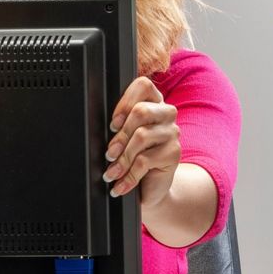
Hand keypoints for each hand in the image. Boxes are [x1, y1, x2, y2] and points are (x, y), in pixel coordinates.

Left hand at [103, 76, 180, 206]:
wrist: (152, 188)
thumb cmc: (134, 159)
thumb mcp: (124, 139)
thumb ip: (117, 127)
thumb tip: (99, 127)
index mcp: (152, 102)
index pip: (143, 85)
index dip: (125, 102)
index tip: (113, 124)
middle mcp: (165, 114)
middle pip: (141, 111)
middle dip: (120, 136)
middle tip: (109, 153)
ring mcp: (172, 133)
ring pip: (142, 136)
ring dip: (121, 158)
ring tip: (112, 172)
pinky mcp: (174, 153)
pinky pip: (145, 161)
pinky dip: (128, 176)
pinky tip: (120, 184)